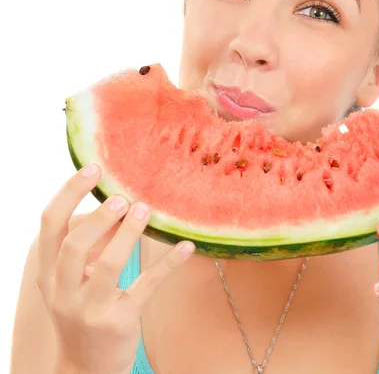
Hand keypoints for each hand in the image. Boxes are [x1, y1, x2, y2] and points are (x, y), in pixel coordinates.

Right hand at [36, 164, 195, 373]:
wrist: (86, 369)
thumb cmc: (84, 310)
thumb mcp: (76, 279)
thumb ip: (93, 243)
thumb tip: (122, 204)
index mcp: (48, 273)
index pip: (49, 225)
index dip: (69, 193)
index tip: (93, 168)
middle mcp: (62, 291)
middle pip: (73, 246)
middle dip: (99, 217)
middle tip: (123, 197)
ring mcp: (89, 309)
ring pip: (107, 265)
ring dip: (128, 233)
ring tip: (145, 210)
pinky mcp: (119, 321)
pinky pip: (145, 287)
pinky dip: (168, 264)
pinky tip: (186, 246)